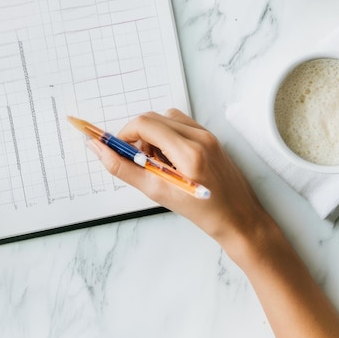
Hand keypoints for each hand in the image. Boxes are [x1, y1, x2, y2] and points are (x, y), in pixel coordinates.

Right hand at [87, 109, 268, 251]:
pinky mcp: (210, 136)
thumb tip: (98, 149)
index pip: (144, 124)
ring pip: (165, 118)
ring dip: (153, 134)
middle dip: (137, 136)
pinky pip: (179, 123)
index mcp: (188, 151)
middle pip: (152, 118)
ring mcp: (207, 134)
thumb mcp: (157, 193)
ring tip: (158, 162)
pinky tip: (171, 158)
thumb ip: (123, 168)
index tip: (117, 150)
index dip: (124, 135)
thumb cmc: (203, 212)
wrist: (240, 219)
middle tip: (139, 162)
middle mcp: (199, 136)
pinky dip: (167, 135)